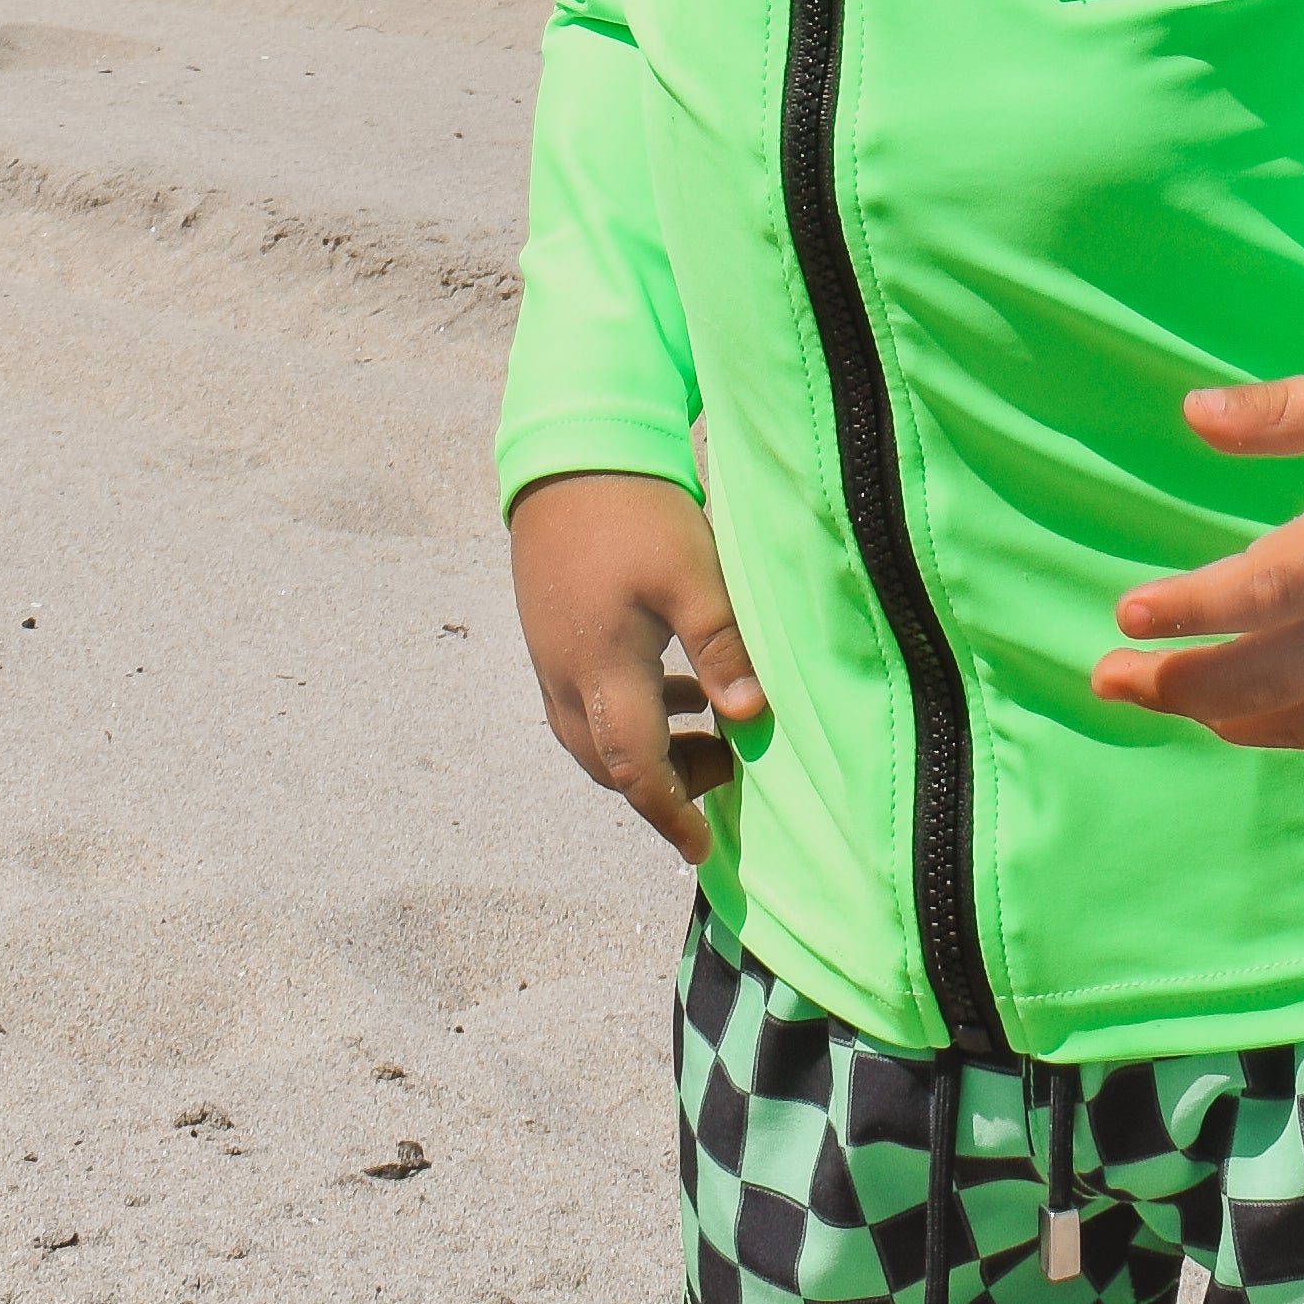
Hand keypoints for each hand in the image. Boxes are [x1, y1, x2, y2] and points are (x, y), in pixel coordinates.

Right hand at [509, 469, 765, 869]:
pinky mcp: (552, 633)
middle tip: (726, 775)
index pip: (634, 772)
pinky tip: (678, 685)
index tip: (704, 849)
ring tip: (710, 733)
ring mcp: (552, 656)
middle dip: (664, 787)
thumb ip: (720, 647)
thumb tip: (751, 717)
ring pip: (594, 736)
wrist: (567, 455)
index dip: (671, 815)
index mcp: (601, 673)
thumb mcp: (692, 575)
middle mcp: (566, 676)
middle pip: (608, 765)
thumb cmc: (635, 512)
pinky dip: (632, 715)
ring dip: (648, 751)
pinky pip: (587, 701)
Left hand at [1088, 366, 1303, 751]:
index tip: (1124, 615)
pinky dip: (1287, 733)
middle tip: (1106, 677)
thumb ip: (1276, 414)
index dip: (1192, 612)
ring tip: (1158, 697)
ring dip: (1222, 716)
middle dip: (1180, 686)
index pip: (1266, 593)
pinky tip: (1238, 718)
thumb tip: (1191, 413)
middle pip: (1271, 674)